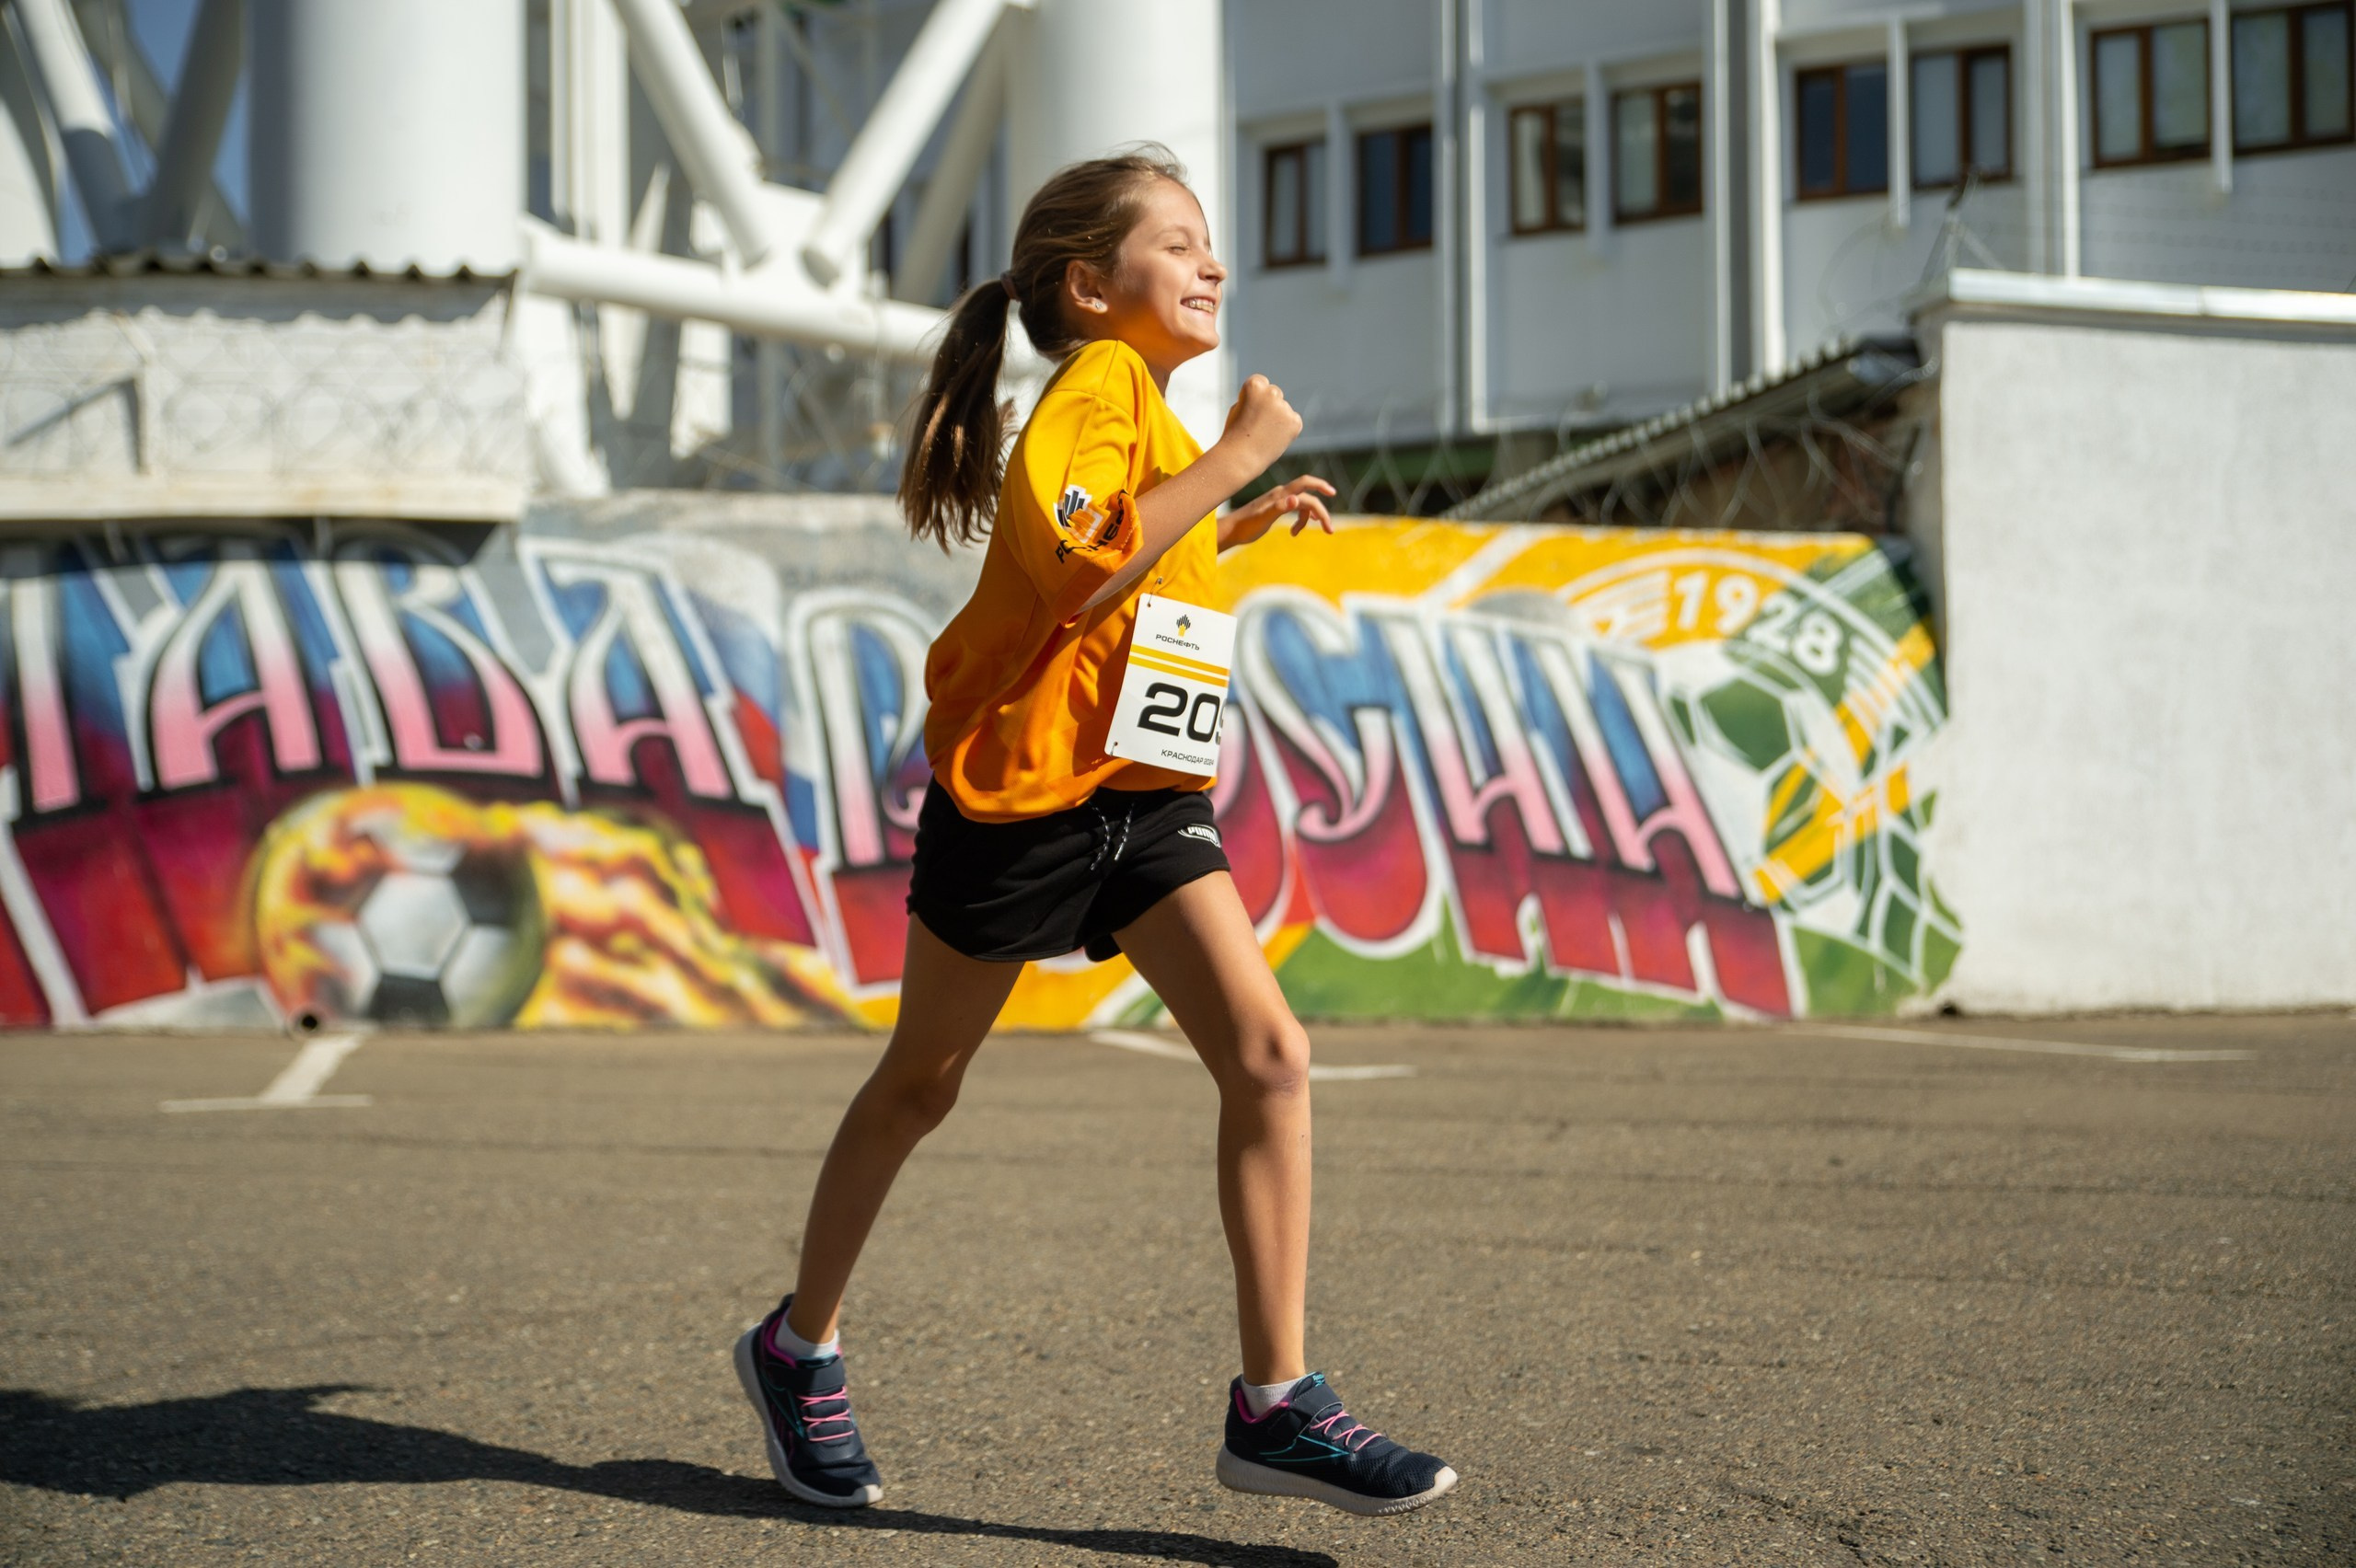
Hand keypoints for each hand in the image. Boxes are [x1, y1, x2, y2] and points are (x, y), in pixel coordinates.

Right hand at [1218, 374, 1303, 473]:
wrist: (1241, 458)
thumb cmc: (1234, 433)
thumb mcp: (1237, 407)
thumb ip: (1253, 398)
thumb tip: (1268, 396)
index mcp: (1254, 385)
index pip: (1261, 382)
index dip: (1254, 396)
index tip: (1249, 409)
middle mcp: (1272, 393)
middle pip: (1274, 393)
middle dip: (1268, 404)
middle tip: (1257, 424)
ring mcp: (1285, 407)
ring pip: (1283, 408)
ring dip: (1277, 417)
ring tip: (1263, 434)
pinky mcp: (1295, 422)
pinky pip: (1293, 420)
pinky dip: (1286, 428)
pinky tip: (1273, 438)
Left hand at [1219, 474, 1336, 550]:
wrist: (1230, 531)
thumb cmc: (1245, 527)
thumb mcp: (1263, 519)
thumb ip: (1279, 508)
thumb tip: (1296, 499)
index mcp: (1280, 495)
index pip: (1305, 485)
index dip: (1321, 486)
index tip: (1333, 494)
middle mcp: (1281, 494)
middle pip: (1308, 496)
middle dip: (1320, 512)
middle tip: (1329, 530)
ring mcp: (1278, 501)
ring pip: (1302, 505)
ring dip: (1308, 519)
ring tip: (1300, 534)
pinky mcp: (1275, 509)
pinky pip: (1295, 509)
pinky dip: (1300, 520)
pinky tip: (1294, 532)